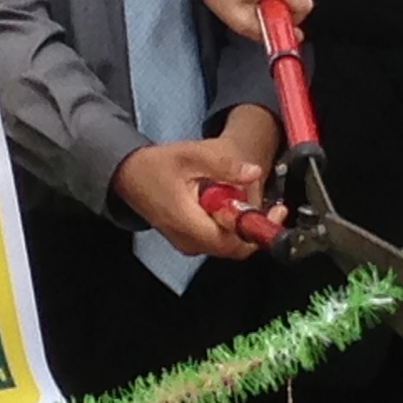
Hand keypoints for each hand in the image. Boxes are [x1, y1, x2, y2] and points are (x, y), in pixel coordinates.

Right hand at [114, 132, 271, 258]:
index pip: (232, 242)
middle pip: (234, 247)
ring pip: (228, 244)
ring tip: (246, 197)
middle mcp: (189, 241)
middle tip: (269, 204)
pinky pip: (219, 239)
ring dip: (243, 224)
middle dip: (255, 226)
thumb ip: (223, 164)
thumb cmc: (154, 167)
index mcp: (188, 224)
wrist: (128, 177)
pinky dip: (231, 224)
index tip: (274, 212)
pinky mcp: (190, 240)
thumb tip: (253, 172)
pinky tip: (231, 203)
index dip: (257, 230)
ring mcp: (189, 244)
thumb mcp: (190, 155)